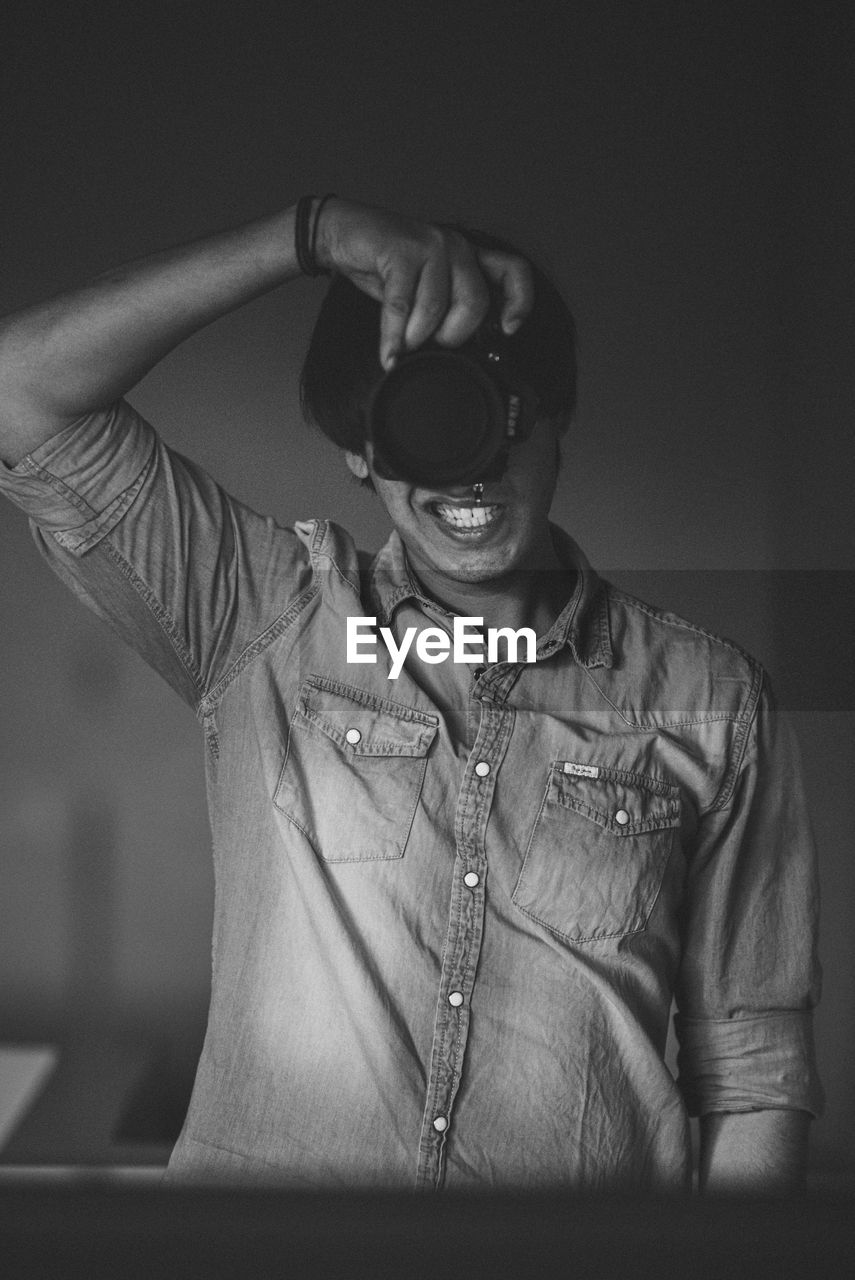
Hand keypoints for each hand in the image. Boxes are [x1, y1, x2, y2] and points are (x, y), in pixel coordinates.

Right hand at [314, 198, 534, 369]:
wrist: (343, 234)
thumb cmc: (385, 266)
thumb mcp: (424, 289)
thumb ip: (446, 310)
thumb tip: (458, 351)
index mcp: (469, 255)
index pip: (514, 271)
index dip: (519, 302)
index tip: (508, 330)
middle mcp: (456, 246)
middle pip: (475, 303)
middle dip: (452, 336)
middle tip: (430, 344)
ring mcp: (430, 244)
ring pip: (436, 308)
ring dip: (415, 338)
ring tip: (402, 346)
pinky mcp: (401, 249)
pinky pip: (402, 305)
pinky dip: (393, 337)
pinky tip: (389, 354)